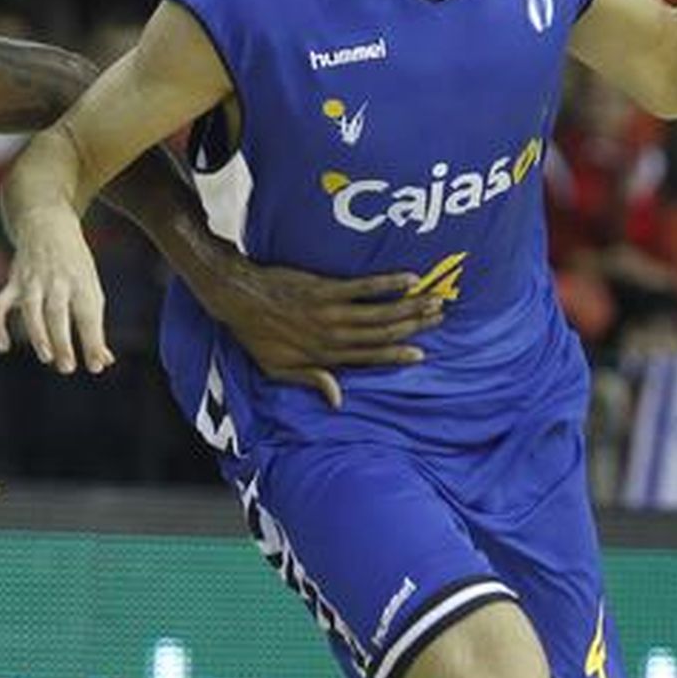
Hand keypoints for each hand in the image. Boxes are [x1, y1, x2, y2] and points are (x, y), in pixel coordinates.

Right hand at [0, 208, 114, 375]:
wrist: (47, 224)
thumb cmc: (74, 266)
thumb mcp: (90, 288)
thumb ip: (94, 326)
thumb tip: (104, 361)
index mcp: (81, 283)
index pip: (88, 316)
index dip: (92, 342)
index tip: (96, 366)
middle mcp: (56, 281)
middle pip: (58, 312)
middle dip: (63, 341)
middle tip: (67, 368)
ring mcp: (32, 280)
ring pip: (31, 308)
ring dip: (37, 333)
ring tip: (46, 357)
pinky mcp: (12, 282)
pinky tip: (3, 347)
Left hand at [200, 262, 441, 409]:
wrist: (237, 299)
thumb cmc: (256, 335)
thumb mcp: (277, 369)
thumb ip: (312, 381)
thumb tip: (338, 400)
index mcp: (324, 356)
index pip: (369, 358)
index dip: (396, 355)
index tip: (422, 353)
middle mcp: (332, 336)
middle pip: (382, 333)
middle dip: (413, 326)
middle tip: (439, 317)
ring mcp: (330, 311)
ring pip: (380, 313)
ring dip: (410, 307)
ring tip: (434, 300)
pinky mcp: (325, 288)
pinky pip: (363, 287)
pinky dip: (388, 283)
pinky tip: (408, 278)